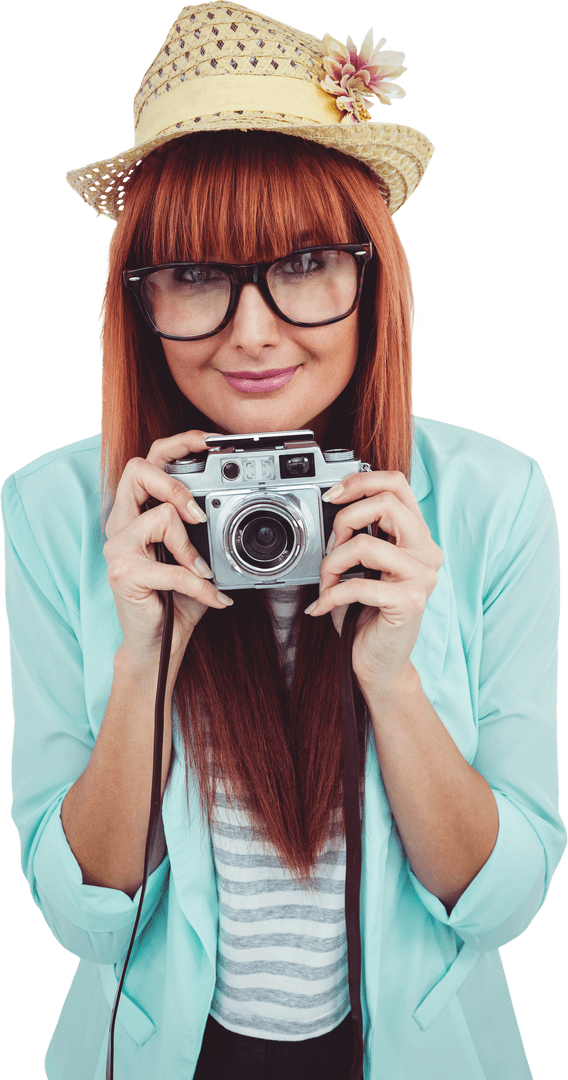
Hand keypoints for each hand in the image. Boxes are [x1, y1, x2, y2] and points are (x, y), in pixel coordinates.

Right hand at [103, 431, 232, 671]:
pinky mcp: (123, 572)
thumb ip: (204, 531)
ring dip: (190, 549)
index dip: (175, 445)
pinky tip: (212, 596)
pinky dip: (199, 585)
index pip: (147, 463)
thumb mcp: (196, 557)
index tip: (205, 440)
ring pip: (161, 517)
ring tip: (201, 572)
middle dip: (174, 484)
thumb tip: (237, 507)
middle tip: (198, 513)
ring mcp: (118, 547)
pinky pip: (173, 568)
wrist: (157, 645)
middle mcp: (121, 524)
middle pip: (137, 471)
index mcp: (136, 514)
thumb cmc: (176, 600)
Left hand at [305, 471, 442, 690]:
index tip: (333, 495)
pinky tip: (322, 605)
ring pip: (365, 545)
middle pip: (384, 504)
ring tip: (327, 582)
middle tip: (331, 548)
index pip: (397, 484)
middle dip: (344, 521)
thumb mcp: (364, 564)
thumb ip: (362, 532)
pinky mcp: (409, 602)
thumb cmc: (367, 613)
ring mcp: (422, 577)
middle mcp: (426, 552)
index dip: (361, 481)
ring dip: (332, 564)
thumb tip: (334, 502)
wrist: (379, 662)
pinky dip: (331, 595)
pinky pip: (358, 585)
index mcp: (416, 535)